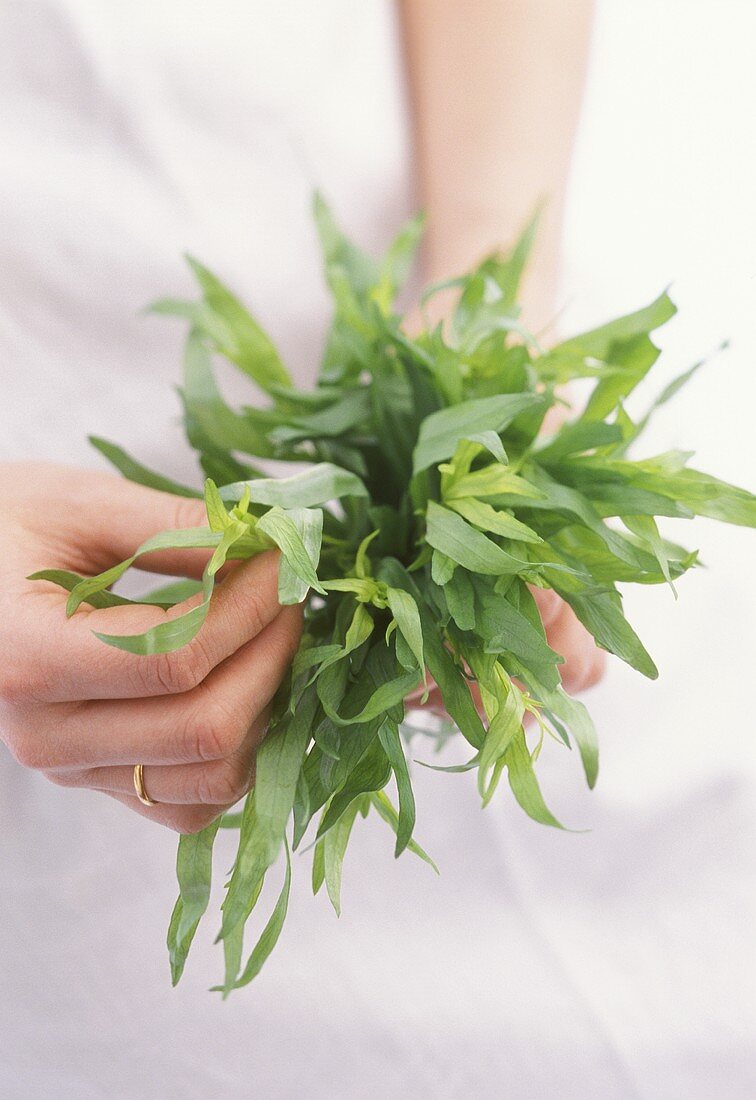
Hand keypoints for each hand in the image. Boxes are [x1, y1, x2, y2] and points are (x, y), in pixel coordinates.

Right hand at [0, 463, 301, 832]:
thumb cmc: (6, 527)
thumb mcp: (81, 505)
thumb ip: (176, 526)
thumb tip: (267, 545)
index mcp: (25, 657)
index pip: (173, 658)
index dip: (249, 610)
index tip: (280, 564)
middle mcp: (47, 735)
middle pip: (206, 728)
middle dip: (271, 656)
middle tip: (288, 598)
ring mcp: (75, 770)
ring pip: (214, 776)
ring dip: (268, 704)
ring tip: (272, 638)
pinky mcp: (102, 783)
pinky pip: (196, 802)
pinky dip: (242, 750)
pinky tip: (248, 686)